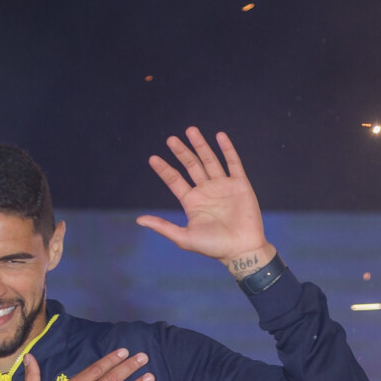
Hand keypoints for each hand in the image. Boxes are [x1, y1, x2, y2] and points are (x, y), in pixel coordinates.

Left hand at [137, 127, 274, 279]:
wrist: (242, 250)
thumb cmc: (214, 247)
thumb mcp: (184, 238)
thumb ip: (163, 227)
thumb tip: (139, 220)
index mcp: (192, 202)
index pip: (175, 180)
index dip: (164, 169)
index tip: (153, 158)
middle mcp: (206, 191)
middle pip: (191, 166)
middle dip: (181, 152)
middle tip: (171, 139)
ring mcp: (223, 186)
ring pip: (209, 160)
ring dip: (200, 145)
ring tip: (191, 130)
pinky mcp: (240, 184)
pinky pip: (233, 163)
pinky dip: (227, 149)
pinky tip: (219, 136)